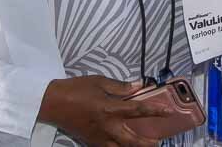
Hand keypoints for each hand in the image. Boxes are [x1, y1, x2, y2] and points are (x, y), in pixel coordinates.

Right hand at [38, 75, 170, 146]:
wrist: (52, 103)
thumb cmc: (76, 89)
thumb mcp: (99, 81)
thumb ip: (120, 86)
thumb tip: (138, 86)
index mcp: (109, 109)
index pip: (137, 110)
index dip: (155, 111)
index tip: (168, 111)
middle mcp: (106, 126)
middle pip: (131, 140)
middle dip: (147, 143)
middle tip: (159, 142)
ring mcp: (98, 137)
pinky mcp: (90, 141)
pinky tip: (122, 146)